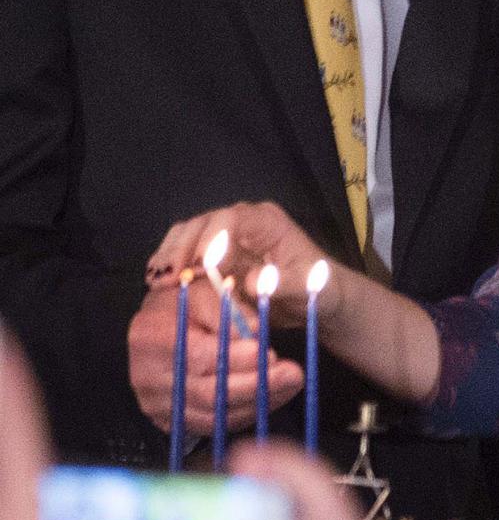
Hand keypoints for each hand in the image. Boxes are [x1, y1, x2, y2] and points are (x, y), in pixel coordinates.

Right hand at [126, 279, 300, 437]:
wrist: (160, 326)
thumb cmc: (187, 306)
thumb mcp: (206, 293)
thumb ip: (228, 311)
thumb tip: (255, 332)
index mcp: (150, 338)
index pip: (198, 357)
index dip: (236, 359)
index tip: (268, 353)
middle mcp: (146, 377)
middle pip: (208, 393)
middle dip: (256, 385)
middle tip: (293, 374)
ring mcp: (156, 403)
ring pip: (214, 415)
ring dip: (258, 403)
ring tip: (290, 384)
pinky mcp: (170, 420)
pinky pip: (213, 426)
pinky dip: (246, 413)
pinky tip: (270, 397)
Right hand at [147, 201, 330, 323]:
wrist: (320, 300)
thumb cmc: (321, 289)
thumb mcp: (313, 288)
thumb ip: (286, 284)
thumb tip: (251, 282)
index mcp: (267, 222)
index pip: (231, 219)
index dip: (210, 239)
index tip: (198, 267)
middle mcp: (243, 223)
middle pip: (201, 224)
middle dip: (180, 249)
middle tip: (165, 279)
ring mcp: (225, 237)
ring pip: (187, 236)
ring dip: (169, 257)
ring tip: (155, 283)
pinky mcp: (215, 255)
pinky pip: (185, 254)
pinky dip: (170, 267)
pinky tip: (158, 285)